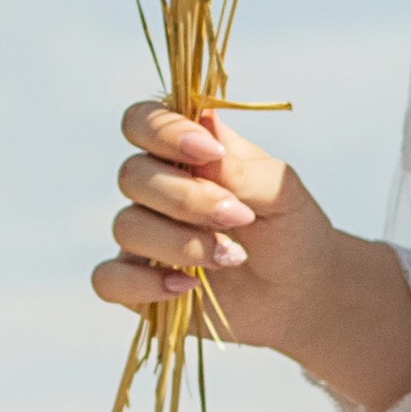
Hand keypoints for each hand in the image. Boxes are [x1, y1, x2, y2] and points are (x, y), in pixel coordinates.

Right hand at [95, 105, 410, 411]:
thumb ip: (242, 168)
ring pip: (126, 226)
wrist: (301, 291)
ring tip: (232, 257)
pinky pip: (109, 280)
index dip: (163, 131)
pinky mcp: (136, 283)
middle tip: (239, 217)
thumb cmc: (290, 229)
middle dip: (187, 199)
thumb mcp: (282, 193)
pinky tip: (187, 286)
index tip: (209, 152)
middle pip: (132, 175)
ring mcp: (143, 235)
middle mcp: (156, 188)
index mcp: (185, 150)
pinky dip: (144, 284)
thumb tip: (205, 131)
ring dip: (181, 244)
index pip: (142, 120)